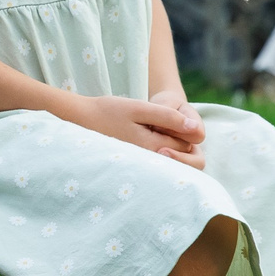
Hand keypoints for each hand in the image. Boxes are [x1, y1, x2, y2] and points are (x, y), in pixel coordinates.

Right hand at [69, 93, 206, 168]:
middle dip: (173, 138)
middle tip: (149, 123)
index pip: (185, 144)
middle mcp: (147, 164)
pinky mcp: (134, 166)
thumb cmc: (108, 111)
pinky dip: (153, 148)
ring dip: (164, 143)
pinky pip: (154, 161)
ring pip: (167, 157)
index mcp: (151, 149)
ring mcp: (140, 167)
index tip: (158, 117)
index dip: (179, 127)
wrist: (79, 119)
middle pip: (178, 154)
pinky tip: (137, 137)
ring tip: (144, 129)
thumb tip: (195, 130)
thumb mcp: (140, 108)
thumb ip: (168, 118)